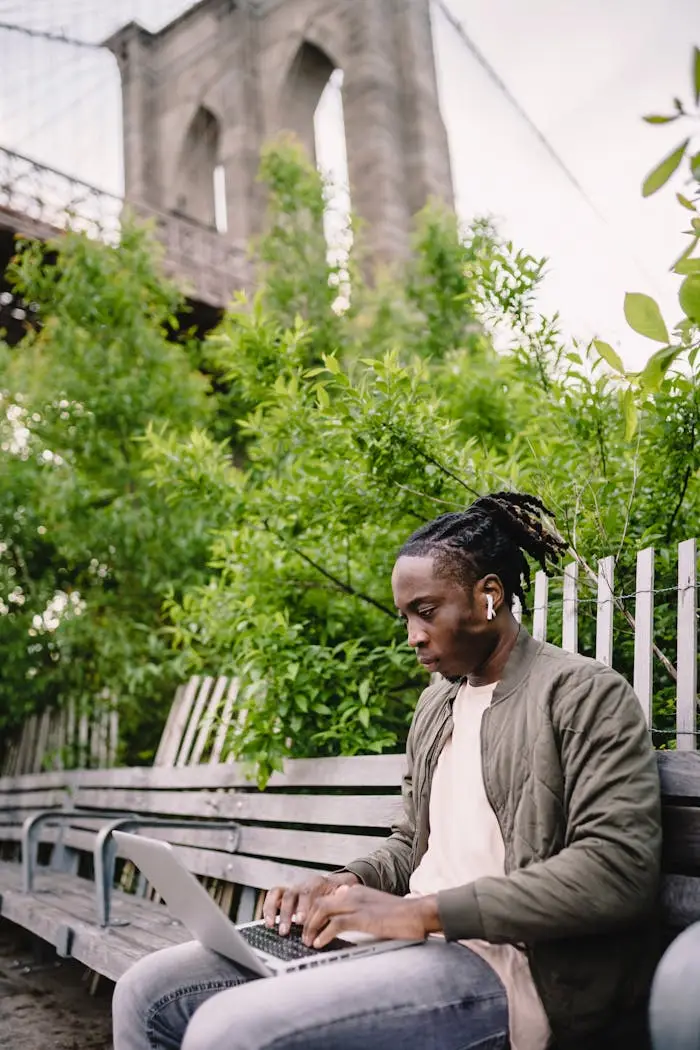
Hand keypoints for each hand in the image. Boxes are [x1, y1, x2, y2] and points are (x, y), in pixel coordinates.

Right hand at [262, 872, 359, 935]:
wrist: (335, 885)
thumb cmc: (337, 894)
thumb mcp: (342, 894)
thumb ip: (341, 894)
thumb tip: (345, 890)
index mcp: (318, 883)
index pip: (308, 893)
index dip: (303, 907)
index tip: (301, 921)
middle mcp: (303, 885)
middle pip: (292, 894)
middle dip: (287, 913)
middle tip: (286, 929)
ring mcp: (293, 889)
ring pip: (280, 894)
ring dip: (275, 910)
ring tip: (272, 926)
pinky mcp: (285, 895)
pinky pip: (273, 896)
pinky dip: (268, 907)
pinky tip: (268, 922)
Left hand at [303, 884, 439, 947]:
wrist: (418, 914)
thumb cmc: (400, 915)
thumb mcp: (374, 907)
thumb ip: (358, 909)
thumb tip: (341, 916)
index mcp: (355, 891)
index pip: (325, 898)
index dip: (312, 913)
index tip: (307, 927)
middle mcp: (352, 894)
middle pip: (319, 903)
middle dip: (307, 920)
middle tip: (304, 937)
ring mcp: (356, 904)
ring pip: (322, 911)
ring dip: (311, 927)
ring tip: (308, 942)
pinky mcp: (362, 917)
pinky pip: (335, 924)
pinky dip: (324, 934)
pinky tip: (320, 943)